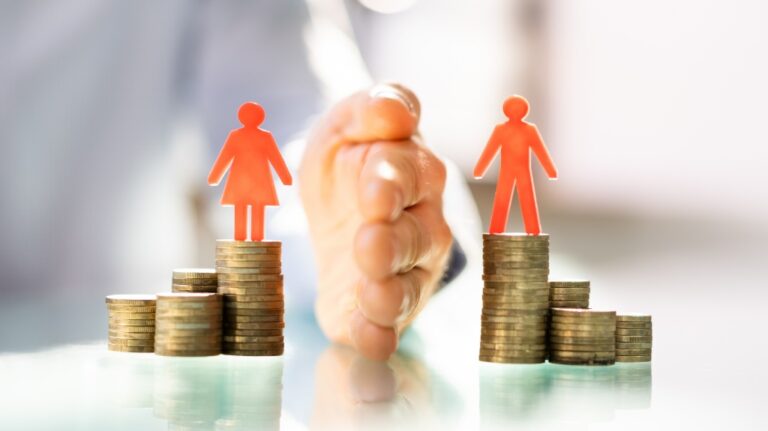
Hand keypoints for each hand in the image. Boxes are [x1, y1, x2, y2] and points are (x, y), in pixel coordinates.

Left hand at [299, 84, 452, 359]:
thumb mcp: (345, 127)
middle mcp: (421, 224)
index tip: (375, 189)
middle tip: (370, 241)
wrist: (336, 215)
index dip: (394, 182)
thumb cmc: (349, 164)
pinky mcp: (382, 308)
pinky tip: (368, 339)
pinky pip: (387, 325)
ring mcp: (406, 270)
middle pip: (417, 235)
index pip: (412, 174)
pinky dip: (377, 333)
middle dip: (393, 240)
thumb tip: (392, 110)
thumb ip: (369, 111)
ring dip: (390, 291)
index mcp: (413, 172)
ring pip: (409, 283)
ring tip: (370, 291)